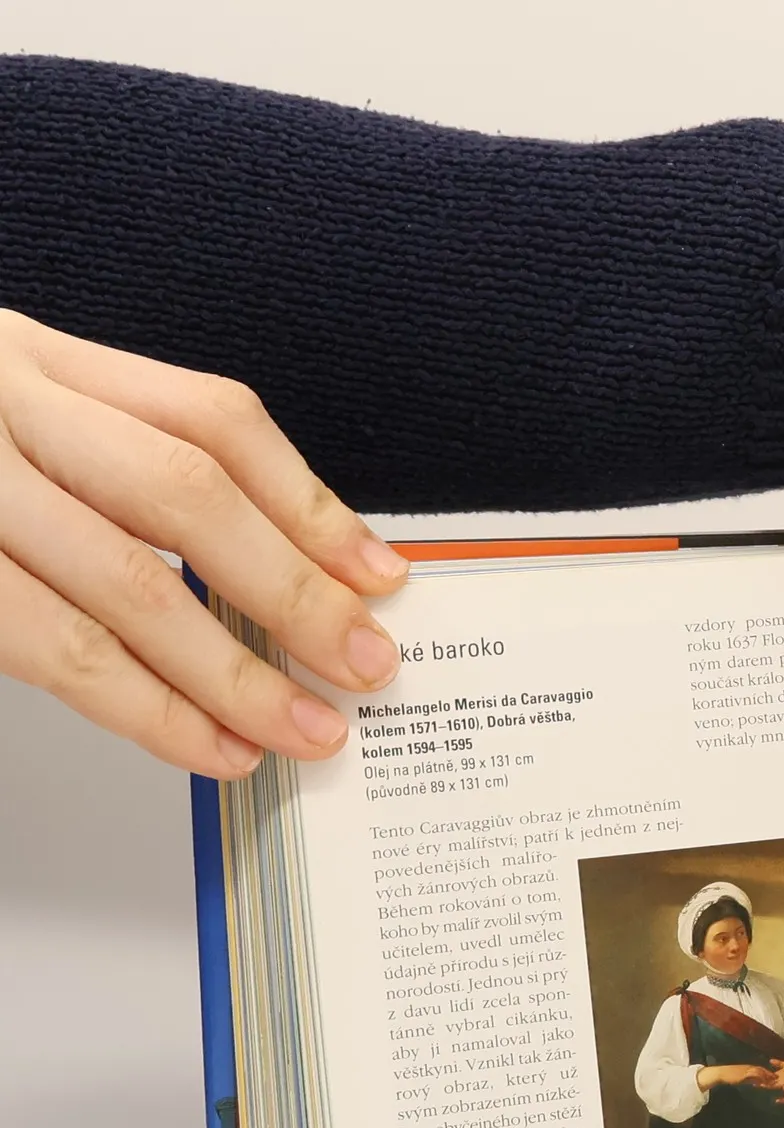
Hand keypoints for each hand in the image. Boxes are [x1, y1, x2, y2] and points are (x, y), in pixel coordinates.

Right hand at [0, 311, 408, 777]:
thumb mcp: (9, 413)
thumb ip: (112, 464)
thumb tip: (286, 569)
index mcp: (33, 357)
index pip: (209, 417)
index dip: (309, 502)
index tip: (380, 577)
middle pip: (183, 494)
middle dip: (292, 592)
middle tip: (367, 667)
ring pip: (122, 579)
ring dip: (232, 671)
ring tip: (306, 732)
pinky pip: (50, 645)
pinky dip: (144, 708)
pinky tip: (210, 746)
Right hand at [697, 1063, 777, 1090]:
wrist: (722, 1073)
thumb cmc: (731, 1076)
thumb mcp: (742, 1077)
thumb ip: (749, 1079)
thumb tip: (756, 1083)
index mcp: (749, 1067)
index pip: (761, 1069)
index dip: (768, 1072)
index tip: (775, 1076)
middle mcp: (749, 1067)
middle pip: (762, 1069)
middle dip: (770, 1074)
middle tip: (778, 1078)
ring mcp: (747, 1070)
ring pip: (760, 1072)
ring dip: (767, 1076)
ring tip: (773, 1080)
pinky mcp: (744, 1074)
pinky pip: (753, 1075)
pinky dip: (759, 1078)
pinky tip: (764, 1082)